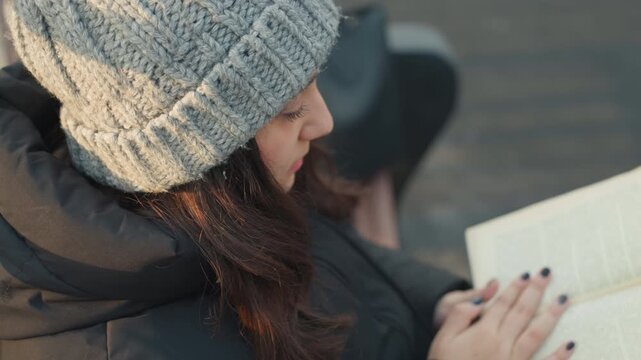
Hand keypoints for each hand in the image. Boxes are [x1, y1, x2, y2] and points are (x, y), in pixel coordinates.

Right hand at [428, 268, 574, 359]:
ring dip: (551, 315)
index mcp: (483, 332)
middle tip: (547, 274)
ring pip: (536, 333)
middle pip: (522, 313)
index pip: (502, 304)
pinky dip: (559, 355)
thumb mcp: (443, 337)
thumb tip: (479, 301)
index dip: (515, 288)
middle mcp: (502, 344)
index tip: (526, 274)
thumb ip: (459, 315)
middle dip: (535, 291)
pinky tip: (571, 344)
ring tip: (563, 299)